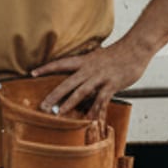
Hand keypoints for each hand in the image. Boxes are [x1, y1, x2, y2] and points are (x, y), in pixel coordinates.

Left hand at [33, 38, 152, 121]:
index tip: (32, 73)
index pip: (60, 63)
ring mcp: (100, 77)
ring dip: (69, 104)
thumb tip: (78, 72)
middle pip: (67, 83)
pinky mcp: (112, 84)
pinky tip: (90, 118)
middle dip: (54, 95)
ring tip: (59, 114)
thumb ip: (87, 64)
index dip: (46, 68)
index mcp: (84, 60)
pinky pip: (101, 100)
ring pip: (81, 92)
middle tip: (43, 106)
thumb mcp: (98, 56)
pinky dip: (95, 110)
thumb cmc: (118, 53)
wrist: (136, 48)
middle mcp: (89, 69)